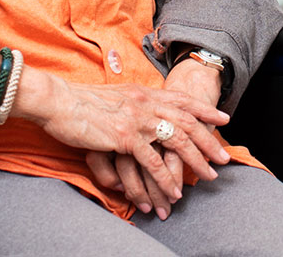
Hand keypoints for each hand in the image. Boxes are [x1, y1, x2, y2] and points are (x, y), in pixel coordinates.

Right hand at [85, 59, 228, 216]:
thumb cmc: (81, 101)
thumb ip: (133, 102)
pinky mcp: (125, 137)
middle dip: (209, 141)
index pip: (182, 99)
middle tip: (224, 158)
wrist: (58, 101)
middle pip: (187, 122)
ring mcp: (137, 119)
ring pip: (177, 141)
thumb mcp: (114, 95)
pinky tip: (174, 191)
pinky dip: (166, 178)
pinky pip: (153, 162)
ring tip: (208, 177)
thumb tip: (144, 112)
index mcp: (143, 92)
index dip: (205, 110)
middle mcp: (145, 103)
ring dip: (195, 161)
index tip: (223, 120)